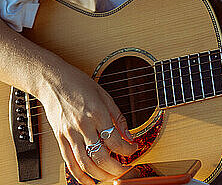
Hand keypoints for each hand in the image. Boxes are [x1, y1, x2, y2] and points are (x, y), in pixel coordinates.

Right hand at [39, 60, 137, 184]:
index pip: (115, 140)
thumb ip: (118, 117)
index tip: (133, 149)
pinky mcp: (60, 138)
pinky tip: (89, 182)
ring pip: (85, 164)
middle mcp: (83, 124)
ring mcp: (69, 133)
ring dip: (100, 175)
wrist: (54, 81)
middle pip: (101, 156)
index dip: (127, 149)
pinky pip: (70, 163)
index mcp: (97, 112)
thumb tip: (129, 136)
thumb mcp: (104, 95)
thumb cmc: (79, 84)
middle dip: (116, 168)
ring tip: (111, 177)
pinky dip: (80, 176)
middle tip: (125, 169)